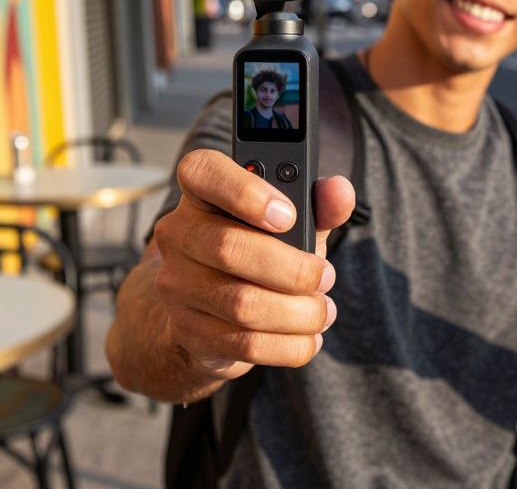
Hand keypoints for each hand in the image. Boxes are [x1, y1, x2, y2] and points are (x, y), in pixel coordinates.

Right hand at [152, 149, 355, 380]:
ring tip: (322, 310)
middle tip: (325, 276)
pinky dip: (289, 345)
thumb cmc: (259, 253)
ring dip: (298, 313)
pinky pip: (244, 344)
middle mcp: (178, 234)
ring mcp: (176, 286)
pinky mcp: (187, 332)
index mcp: (202, 194)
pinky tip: (308, 337)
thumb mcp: (291, 225)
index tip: (288, 215)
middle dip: (293, 269)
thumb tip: (340, 191)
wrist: (213, 314)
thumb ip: (318, 206)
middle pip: (229, 248)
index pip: (202, 171)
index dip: (244, 190)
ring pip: (242, 304)